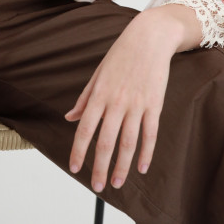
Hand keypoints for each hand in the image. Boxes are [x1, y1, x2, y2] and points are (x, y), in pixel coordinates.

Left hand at [64, 8, 187, 192]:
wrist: (149, 37)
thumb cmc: (121, 53)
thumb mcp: (98, 73)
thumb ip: (85, 98)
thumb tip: (69, 118)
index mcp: (99, 94)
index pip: (85, 129)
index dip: (78, 151)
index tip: (75, 168)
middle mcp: (116, 102)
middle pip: (106, 142)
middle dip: (100, 167)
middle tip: (97, 186)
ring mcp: (137, 104)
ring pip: (128, 143)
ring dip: (122, 166)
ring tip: (117, 183)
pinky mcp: (155, 104)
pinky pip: (150, 134)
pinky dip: (146, 153)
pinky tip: (142, 167)